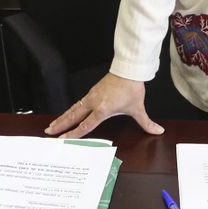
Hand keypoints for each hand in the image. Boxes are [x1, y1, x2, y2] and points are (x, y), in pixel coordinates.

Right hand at [44, 73, 163, 138]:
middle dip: (61, 125)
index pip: (86, 125)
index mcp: (103, 109)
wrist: (129, 69)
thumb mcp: (138, 108)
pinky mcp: (93, 91)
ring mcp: (92, 96)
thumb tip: (158, 131)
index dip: (74, 134)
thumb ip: (147, 122)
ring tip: (53, 125)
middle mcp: (94, 103)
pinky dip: (71, 110)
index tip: (63, 139)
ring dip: (63, 117)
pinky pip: (79, 103)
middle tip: (49, 131)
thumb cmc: (132, 87)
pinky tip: (68, 113)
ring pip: (74, 109)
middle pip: (73, 116)